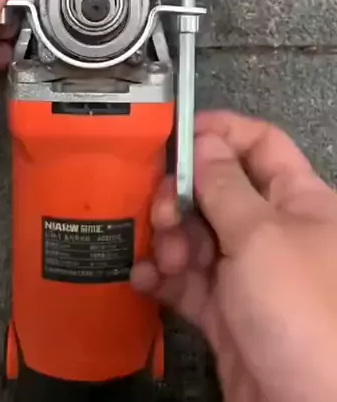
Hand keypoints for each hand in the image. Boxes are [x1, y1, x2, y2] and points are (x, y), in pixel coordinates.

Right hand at [132, 111, 336, 401]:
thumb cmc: (301, 313)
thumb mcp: (260, 237)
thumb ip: (224, 186)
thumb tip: (203, 141)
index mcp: (300, 202)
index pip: (261, 145)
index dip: (220, 132)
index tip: (177, 134)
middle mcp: (275, 232)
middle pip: (218, 190)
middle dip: (182, 195)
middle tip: (163, 211)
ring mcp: (249, 273)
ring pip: (197, 235)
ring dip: (170, 238)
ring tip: (165, 257)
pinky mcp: (226, 312)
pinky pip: (187, 281)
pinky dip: (163, 276)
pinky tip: (145, 278)